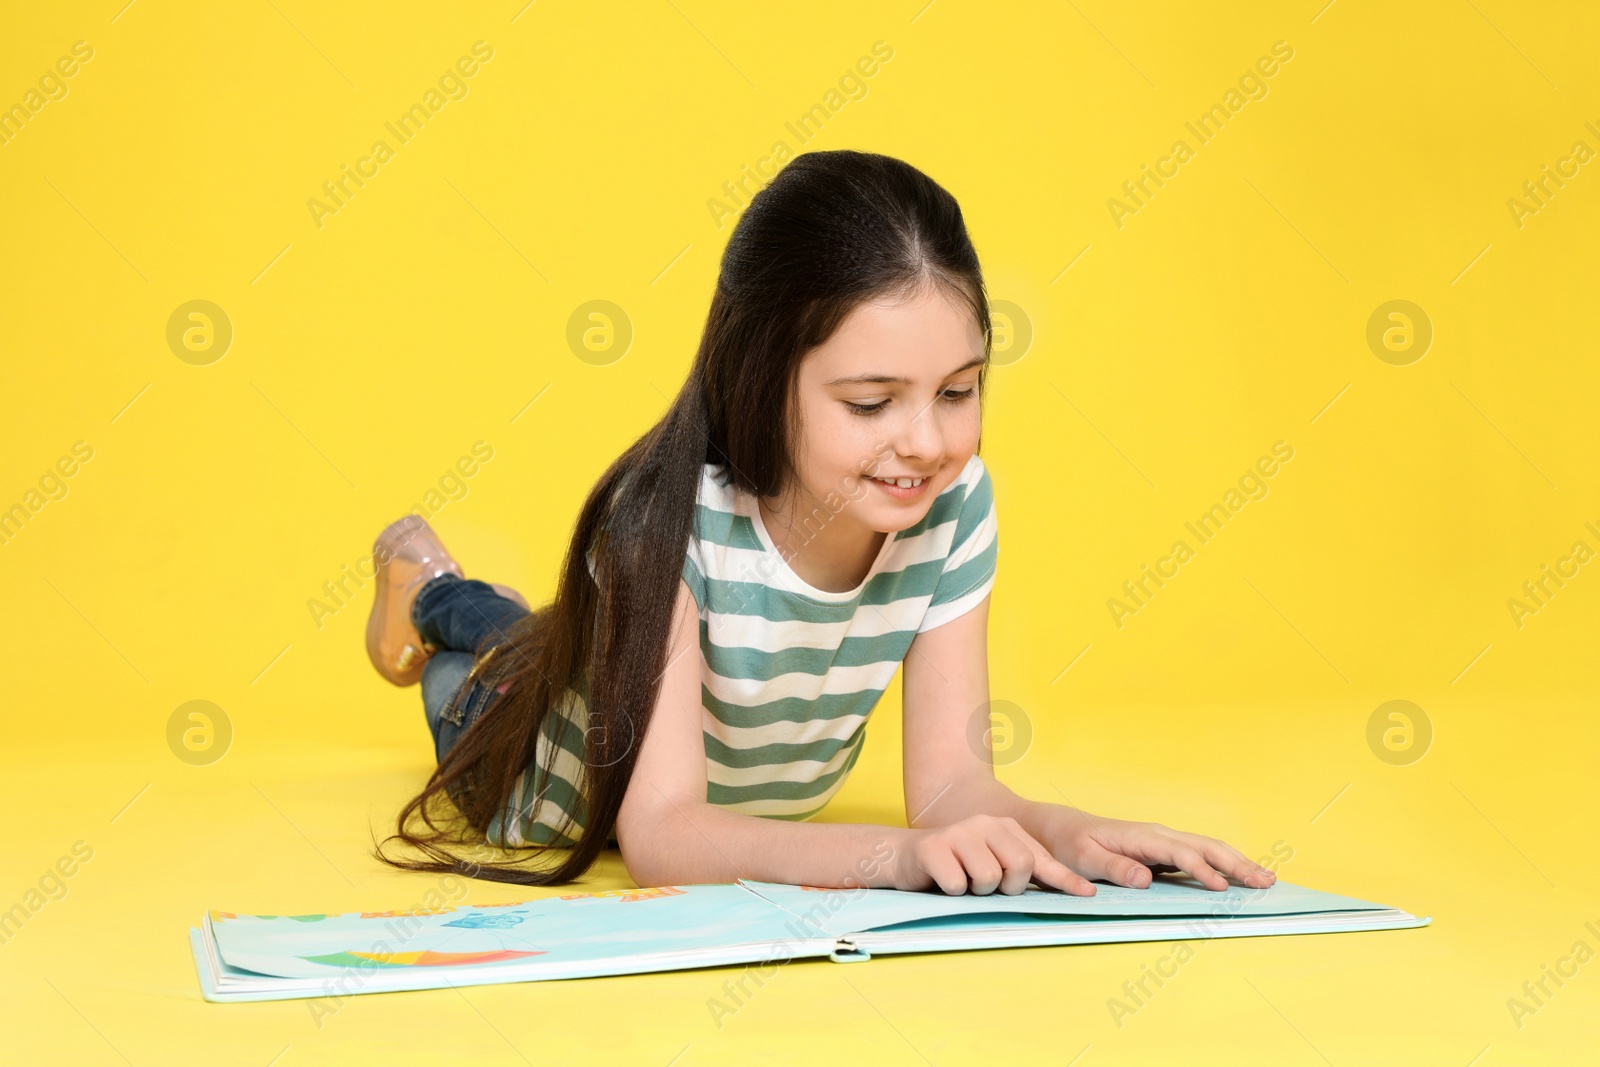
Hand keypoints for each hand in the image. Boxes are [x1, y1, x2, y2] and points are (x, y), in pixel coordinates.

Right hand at [891, 815, 1096, 895]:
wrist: (902, 857)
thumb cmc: (955, 867)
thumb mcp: (993, 865)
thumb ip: (1026, 872)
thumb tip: (1075, 888)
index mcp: (1004, 827)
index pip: (1040, 858)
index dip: (1064, 879)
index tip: (1086, 894)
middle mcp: (984, 824)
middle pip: (1019, 866)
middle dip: (1007, 887)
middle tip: (986, 887)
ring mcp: (959, 832)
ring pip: (988, 878)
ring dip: (976, 891)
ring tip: (963, 881)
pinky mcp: (933, 846)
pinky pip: (957, 884)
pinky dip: (952, 892)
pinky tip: (941, 880)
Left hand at [1041, 810, 1277, 891]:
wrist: (1060, 828)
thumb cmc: (1071, 844)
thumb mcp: (1085, 857)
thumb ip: (1114, 868)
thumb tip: (1146, 878)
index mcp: (1143, 837)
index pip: (1180, 853)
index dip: (1202, 870)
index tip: (1221, 888)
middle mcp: (1158, 835)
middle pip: (1206, 845)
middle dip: (1237, 863)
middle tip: (1267, 882)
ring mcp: (1163, 841)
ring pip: (1208, 847)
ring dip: (1238, 861)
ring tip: (1267, 878)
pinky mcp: (1163, 850)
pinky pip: (1200, 854)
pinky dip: (1224, 863)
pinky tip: (1240, 876)